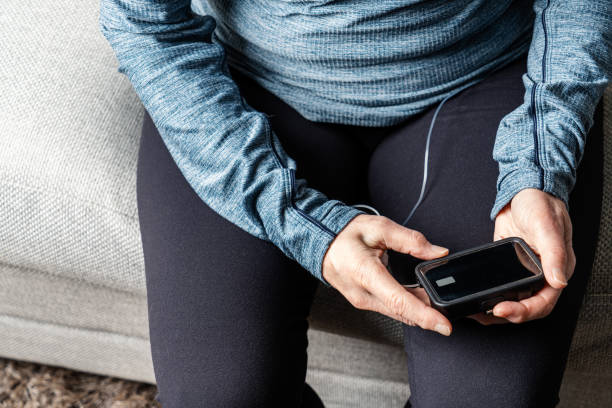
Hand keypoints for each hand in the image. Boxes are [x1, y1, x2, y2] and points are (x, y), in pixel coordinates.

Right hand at [322, 214, 452, 335]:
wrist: (321, 242)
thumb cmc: (345, 234)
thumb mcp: (380, 228)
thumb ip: (411, 241)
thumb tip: (438, 252)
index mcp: (365, 272)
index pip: (398, 301)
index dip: (424, 316)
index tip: (444, 325)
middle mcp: (362, 293)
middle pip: (402, 311)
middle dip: (429, 313)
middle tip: (451, 307)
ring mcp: (361, 300)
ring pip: (397, 312)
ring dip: (419, 310)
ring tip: (437, 299)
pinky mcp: (363, 302)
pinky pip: (390, 308)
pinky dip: (407, 306)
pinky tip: (420, 299)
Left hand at [470, 188, 574, 324]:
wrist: (524, 189)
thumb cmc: (541, 204)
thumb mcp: (546, 226)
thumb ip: (554, 254)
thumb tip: (559, 281)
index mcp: (557, 268)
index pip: (544, 301)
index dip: (524, 311)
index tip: (502, 309)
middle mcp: (542, 274)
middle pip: (527, 306)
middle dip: (507, 315)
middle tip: (485, 314)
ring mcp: (525, 271)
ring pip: (513, 300)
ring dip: (496, 309)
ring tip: (477, 313)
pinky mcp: (509, 265)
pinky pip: (501, 286)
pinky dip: (490, 295)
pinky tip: (477, 298)